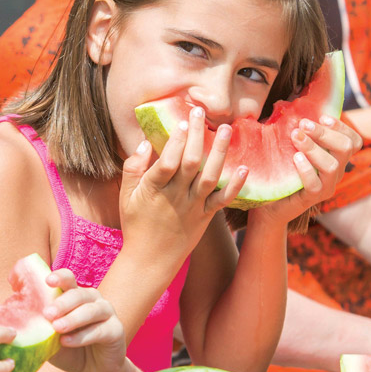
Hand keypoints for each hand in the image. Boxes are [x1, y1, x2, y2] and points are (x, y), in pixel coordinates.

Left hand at [43, 269, 127, 371]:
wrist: (95, 371)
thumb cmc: (70, 350)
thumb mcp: (50, 339)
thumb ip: (39, 328)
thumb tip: (15, 323)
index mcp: (75, 296)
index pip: (69, 279)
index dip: (59, 277)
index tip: (47, 281)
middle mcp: (92, 300)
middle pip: (79, 293)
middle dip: (62, 302)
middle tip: (47, 313)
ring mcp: (107, 313)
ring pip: (91, 310)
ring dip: (73, 318)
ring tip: (57, 328)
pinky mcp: (116, 330)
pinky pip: (99, 330)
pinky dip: (82, 336)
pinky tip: (67, 342)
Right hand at [120, 106, 246, 263]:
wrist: (150, 260)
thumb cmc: (136, 225)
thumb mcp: (125, 196)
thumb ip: (133, 168)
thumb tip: (144, 143)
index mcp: (154, 189)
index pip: (168, 161)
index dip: (177, 140)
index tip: (184, 121)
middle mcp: (176, 196)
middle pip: (191, 162)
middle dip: (198, 135)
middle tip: (202, 111)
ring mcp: (193, 206)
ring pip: (210, 176)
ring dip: (220, 152)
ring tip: (227, 128)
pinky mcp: (206, 216)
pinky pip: (223, 200)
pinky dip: (235, 185)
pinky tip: (245, 167)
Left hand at [250, 115, 361, 224]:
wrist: (269, 202)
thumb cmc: (283, 169)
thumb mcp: (293, 146)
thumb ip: (301, 130)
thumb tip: (295, 105)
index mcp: (336, 157)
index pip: (353, 140)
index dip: (342, 127)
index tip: (322, 117)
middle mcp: (336, 171)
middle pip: (345, 148)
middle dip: (325, 133)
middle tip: (303, 124)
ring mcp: (327, 186)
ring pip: (332, 165)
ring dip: (313, 147)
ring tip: (296, 136)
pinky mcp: (313, 198)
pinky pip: (315, 184)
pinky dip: (306, 169)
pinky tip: (295, 158)